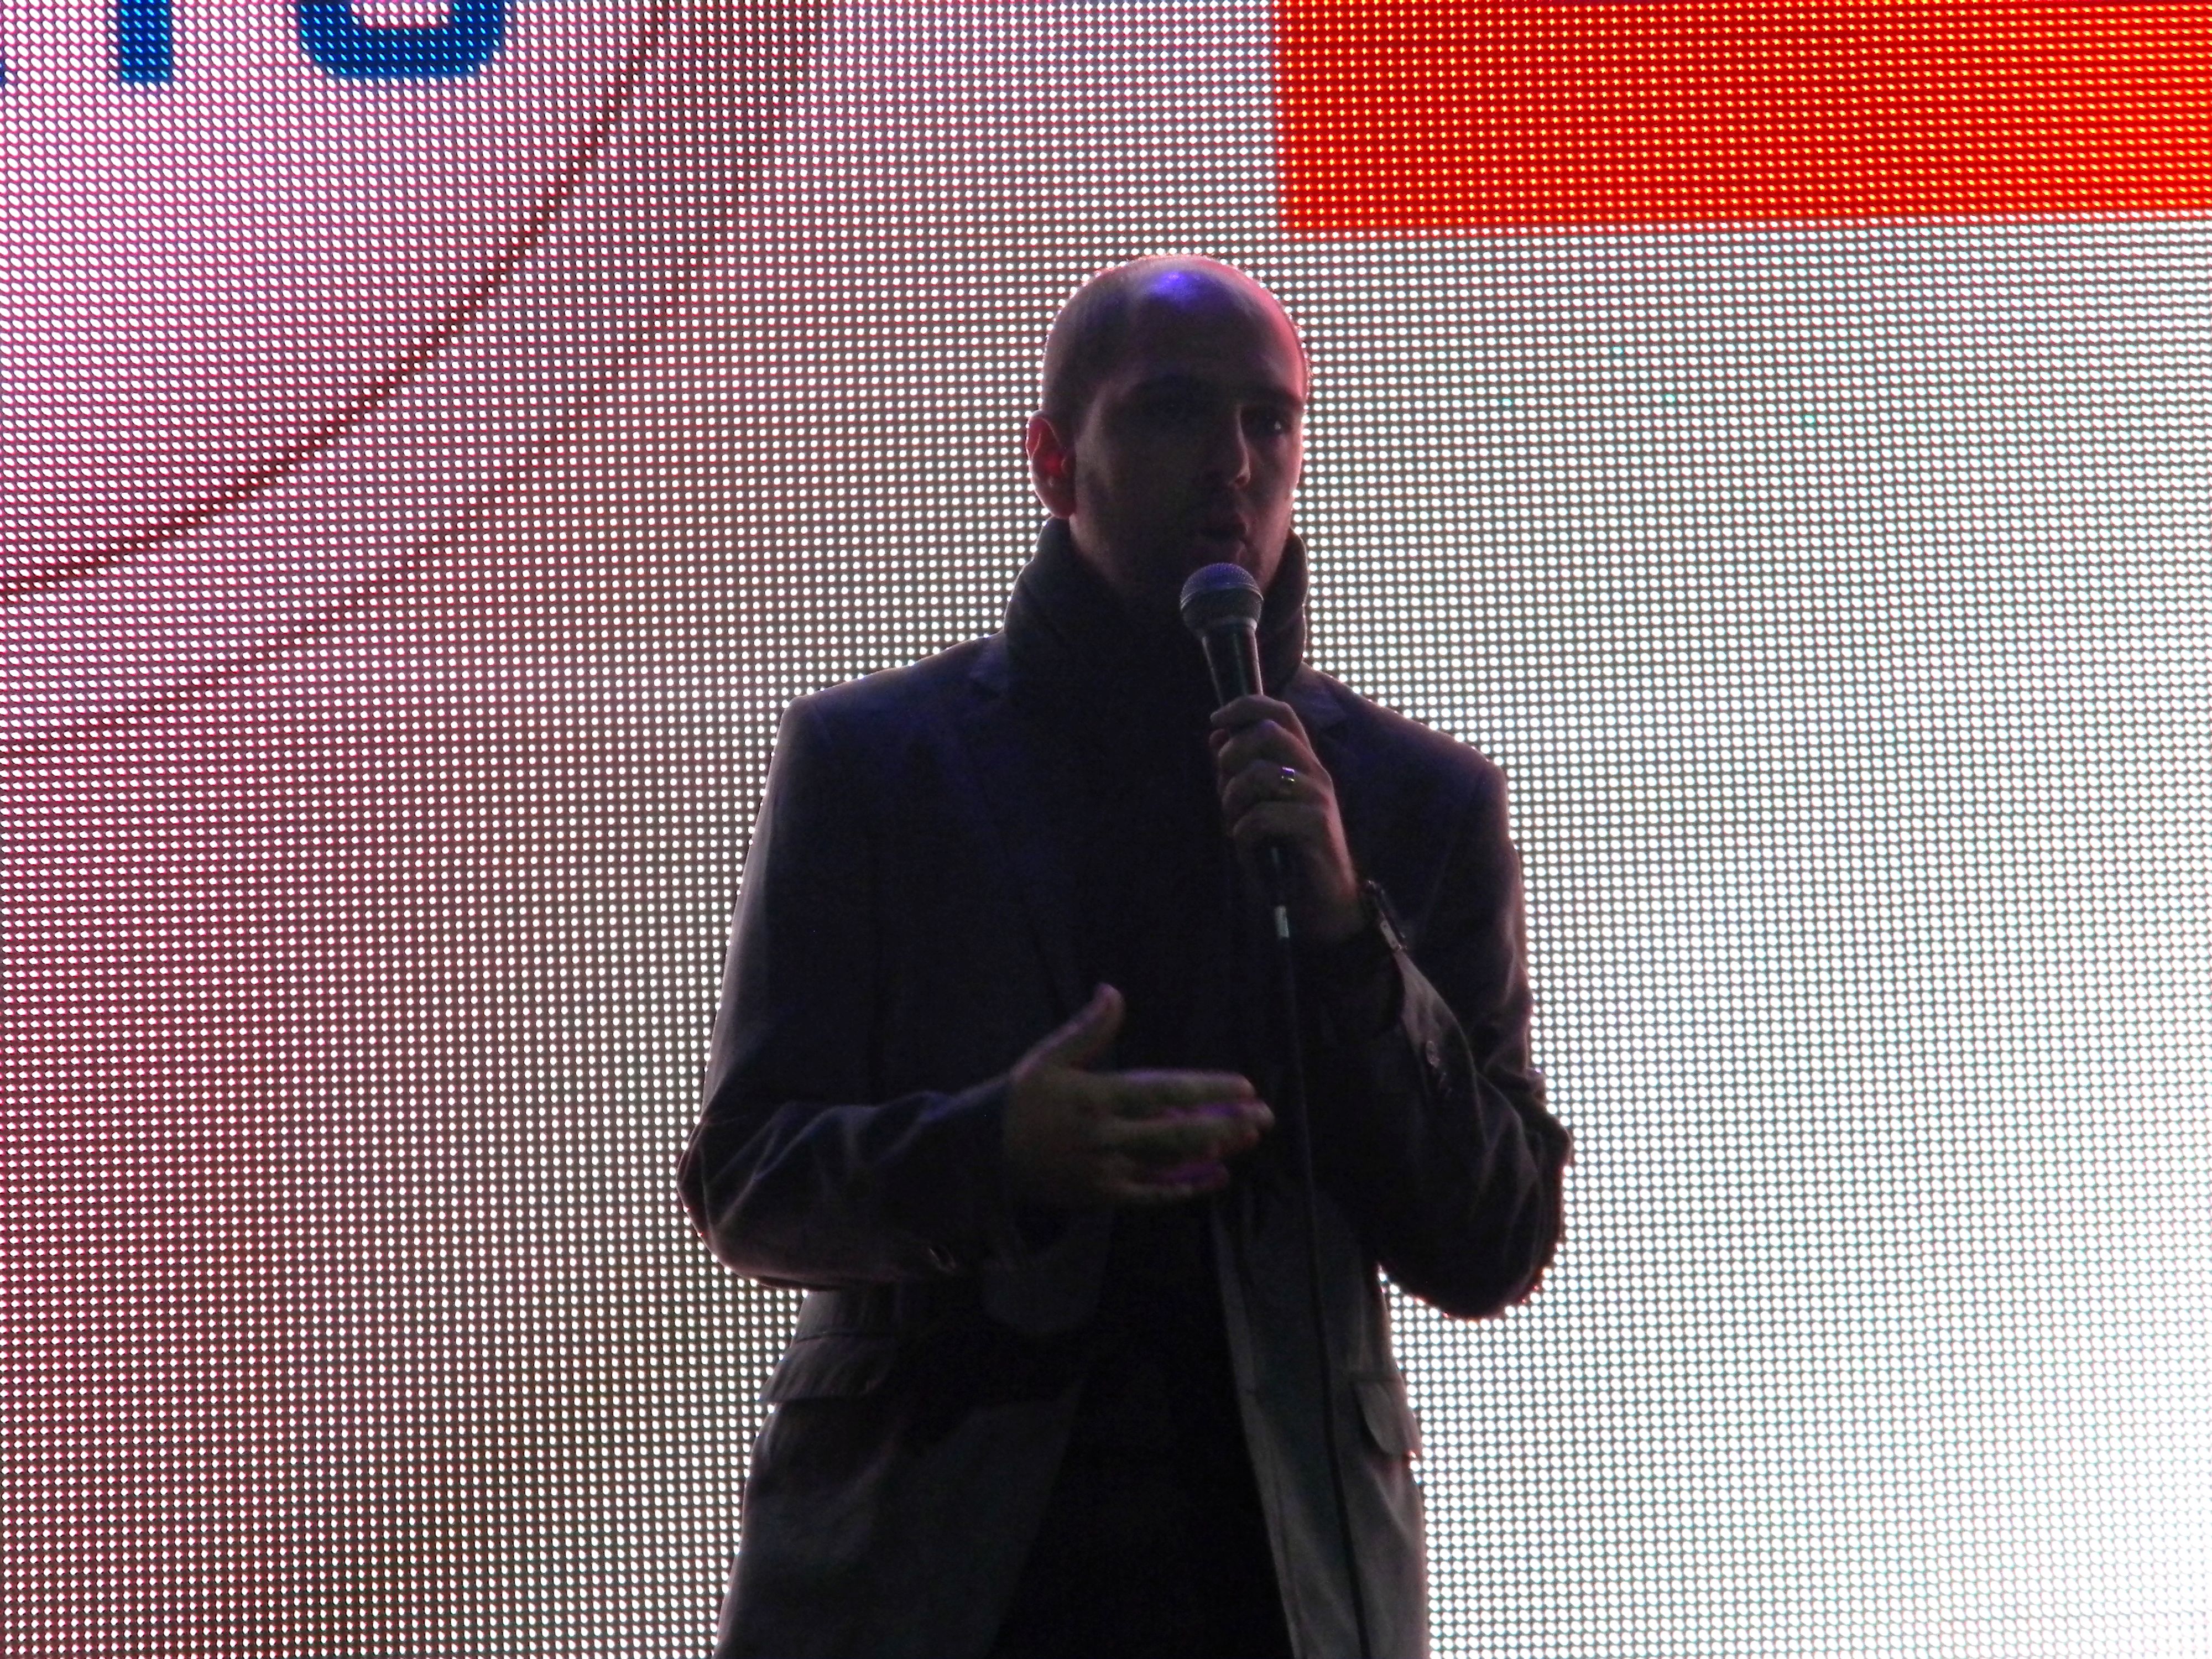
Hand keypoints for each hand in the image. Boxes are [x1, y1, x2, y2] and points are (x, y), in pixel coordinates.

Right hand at [1003, 985, 1273, 1207]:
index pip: (1163, 1091)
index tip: (1244, 1087)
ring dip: (1213, 1150)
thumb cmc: (1019, 1100)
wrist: (983, 1158)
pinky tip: (1217, 1176)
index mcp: (1096, 1097)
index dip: (1207, 1089)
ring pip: (1171, 1162)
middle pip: (1178, 1132)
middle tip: (1265, 1116)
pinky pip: (1154, 1193)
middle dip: (1226, 1123)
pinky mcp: (1103, 1196)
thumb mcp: (1047, 1059)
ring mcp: (1107, 1171)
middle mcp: (1106, 1137)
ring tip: (1249, 1138)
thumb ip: (1086, 1030)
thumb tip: (1113, 992)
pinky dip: (1187, 1187)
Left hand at [1209, 694, 1363, 943]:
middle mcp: (1314, 773)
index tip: (1215, 721)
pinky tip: (1247, 846)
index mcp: (1302, 763)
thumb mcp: (1255, 806)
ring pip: (1261, 773)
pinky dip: (1244, 831)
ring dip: (1233, 799)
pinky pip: (1264, 815)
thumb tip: (1216, 735)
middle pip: (1268, 732)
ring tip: (1234, 824)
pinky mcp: (1317, 826)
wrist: (1323, 903)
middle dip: (1232, 756)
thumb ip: (1238, 771)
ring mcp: (1319, 798)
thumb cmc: (1285, 854)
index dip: (1246, 706)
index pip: (1281, 712)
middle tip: (1225, 789)